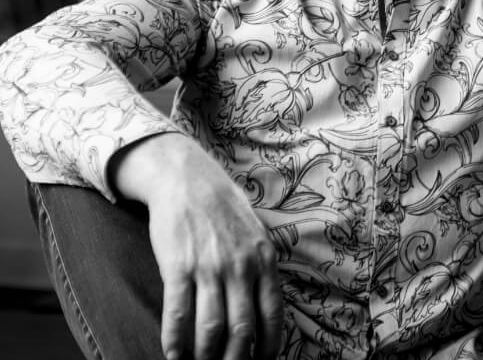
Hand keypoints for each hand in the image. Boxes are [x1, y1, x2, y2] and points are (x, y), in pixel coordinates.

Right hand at [110, 133, 283, 359]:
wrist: (187, 177)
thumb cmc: (222, 206)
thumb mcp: (255, 232)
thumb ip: (260, 267)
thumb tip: (263, 309)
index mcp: (264, 258)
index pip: (272, 316)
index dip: (268, 349)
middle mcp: (240, 265)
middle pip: (242, 330)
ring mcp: (209, 266)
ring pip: (211, 329)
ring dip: (205, 358)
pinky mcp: (178, 265)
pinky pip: (178, 315)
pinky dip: (174, 342)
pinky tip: (172, 355)